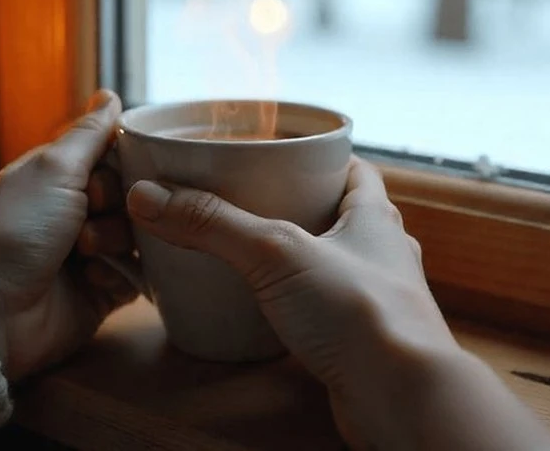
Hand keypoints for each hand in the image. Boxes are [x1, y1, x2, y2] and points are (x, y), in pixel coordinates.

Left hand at [0, 90, 139, 380]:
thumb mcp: (54, 168)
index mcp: (61, 179)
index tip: (103, 175)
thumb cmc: (15, 228)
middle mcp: (77, 213)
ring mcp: (91, 255)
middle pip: (133, 197)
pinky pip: (136, 277)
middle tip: (89, 214)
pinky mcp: (101, 293)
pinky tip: (94, 279)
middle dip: (118, 206)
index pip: (116, 159)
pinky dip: (120, 276)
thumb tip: (110, 94)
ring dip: (116, 241)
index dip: (121, 165)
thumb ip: (89, 134)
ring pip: (139, 237)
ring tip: (85, 254)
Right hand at [126, 157, 549, 449]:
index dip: (322, 159)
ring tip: (250, 258)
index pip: (355, 170)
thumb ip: (213, 223)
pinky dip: (298, 310)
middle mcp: (383, 255)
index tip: (284, 153)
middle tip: (250, 204)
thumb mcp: (275, 252)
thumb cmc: (360, 313)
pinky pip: (326, 314)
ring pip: (335, 268)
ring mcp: (376, 302)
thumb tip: (148, 195)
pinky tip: (266, 315)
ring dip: (299, 262)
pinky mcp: (361, 344)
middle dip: (299, 209)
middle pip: (341, 218)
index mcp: (374, 217)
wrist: (401, 396)